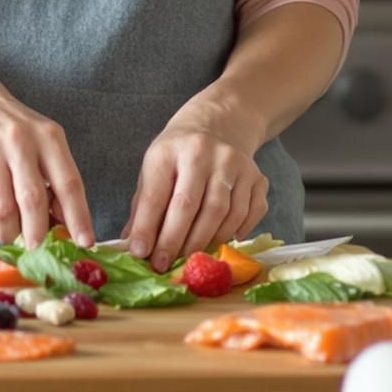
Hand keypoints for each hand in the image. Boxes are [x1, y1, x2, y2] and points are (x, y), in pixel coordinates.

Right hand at [0, 74, 92, 247]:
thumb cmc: (12, 126)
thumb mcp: (42, 139)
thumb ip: (56, 176)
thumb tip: (64, 225)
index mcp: (45, 136)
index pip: (68, 182)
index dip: (78, 217)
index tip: (85, 243)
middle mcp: (14, 140)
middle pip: (30, 201)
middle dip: (36, 233)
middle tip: (35, 246)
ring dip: (4, 230)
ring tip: (8, 229)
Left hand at [122, 113, 267, 272]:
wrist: (217, 126)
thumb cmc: (178, 156)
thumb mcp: (153, 170)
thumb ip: (143, 208)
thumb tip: (134, 247)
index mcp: (169, 151)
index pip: (155, 195)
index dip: (147, 228)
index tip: (141, 253)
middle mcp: (203, 153)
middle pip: (190, 206)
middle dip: (175, 242)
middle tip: (165, 265)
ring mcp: (234, 163)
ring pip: (222, 214)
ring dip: (205, 242)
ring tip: (190, 256)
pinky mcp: (257, 176)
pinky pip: (249, 214)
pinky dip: (236, 233)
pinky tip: (221, 240)